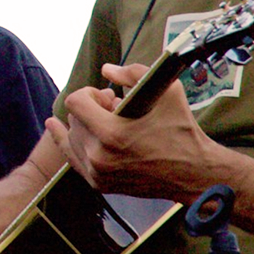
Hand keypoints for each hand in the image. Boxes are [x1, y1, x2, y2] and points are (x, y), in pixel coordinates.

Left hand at [45, 62, 214, 200]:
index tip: (106, 95)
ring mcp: (97, 173)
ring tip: (107, 121)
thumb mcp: (167, 92)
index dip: (88, 92)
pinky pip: (73, 158)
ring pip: (71, 137)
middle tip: (112, 107)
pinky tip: (59, 129)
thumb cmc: (182, 132)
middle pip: (73, 119)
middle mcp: (99, 157)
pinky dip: (70, 142)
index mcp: (111, 135)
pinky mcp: (100, 184)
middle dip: (89, 108)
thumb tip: (106, 69)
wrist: (194, 174)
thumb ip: (133, 73)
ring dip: (84, 124)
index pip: (75, 102)